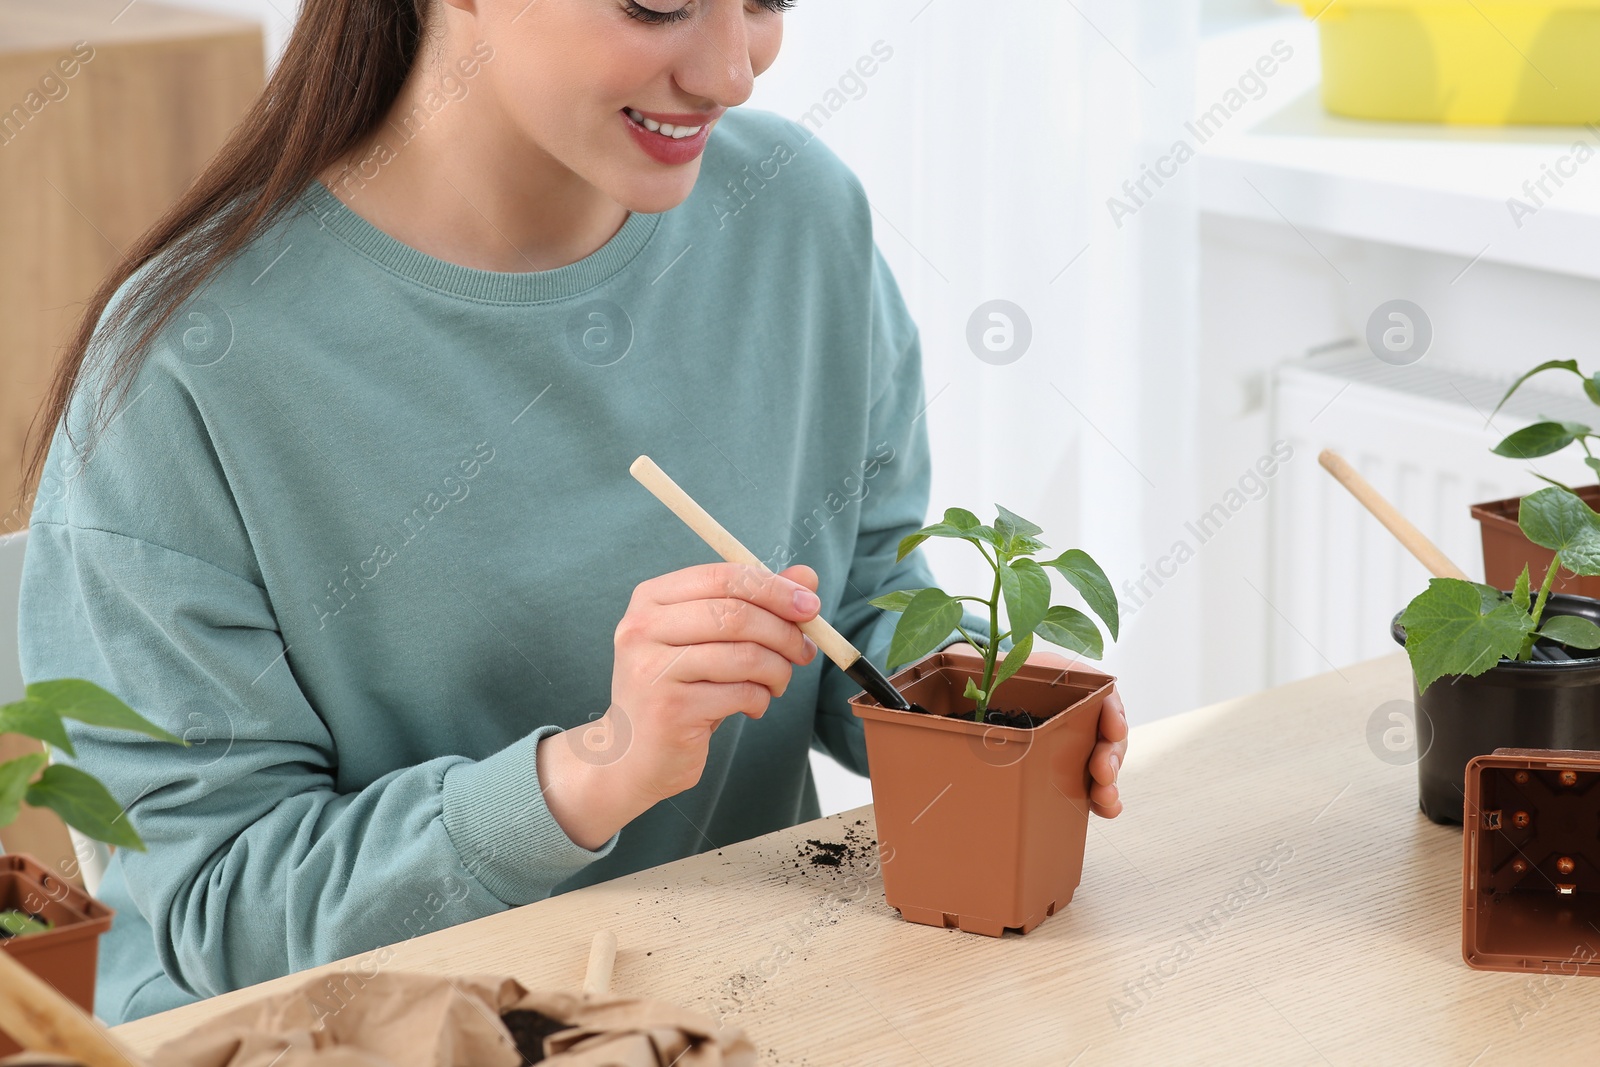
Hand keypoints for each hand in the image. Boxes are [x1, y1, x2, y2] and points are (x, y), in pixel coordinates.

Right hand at [538, 563, 821, 848]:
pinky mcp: (669, 708)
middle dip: (784, 632)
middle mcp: (643, 628)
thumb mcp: (712, 639)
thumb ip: (756, 603)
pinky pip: (739, 693)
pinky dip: (759, 699)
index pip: (723, 577)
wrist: (634, 753)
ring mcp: (652, 669)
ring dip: (777, 670)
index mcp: (651, 598)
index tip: (810, 606)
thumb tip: (806, 576)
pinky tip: (753, 705)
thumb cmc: (680, 688)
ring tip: (778, 682)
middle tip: (804, 650)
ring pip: (743, 655)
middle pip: (736, 614)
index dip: (774, 588)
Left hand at [941, 642, 1126, 818]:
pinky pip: (1091, 784)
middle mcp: (1084, 717)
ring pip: (1105, 763)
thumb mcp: (1010, 666)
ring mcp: (1080, 744)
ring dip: (1109, 782)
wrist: (994, 691)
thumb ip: (1005, 669)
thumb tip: (974, 683)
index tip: (1114, 728)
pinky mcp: (1071, 768)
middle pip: (1109, 736)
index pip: (1104, 697)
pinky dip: (1102, 799)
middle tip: (1103, 771)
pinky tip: (1105, 809)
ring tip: (1105, 797)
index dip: (1113, 713)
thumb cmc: (1006, 677)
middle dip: (1111, 756)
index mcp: (1075, 687)